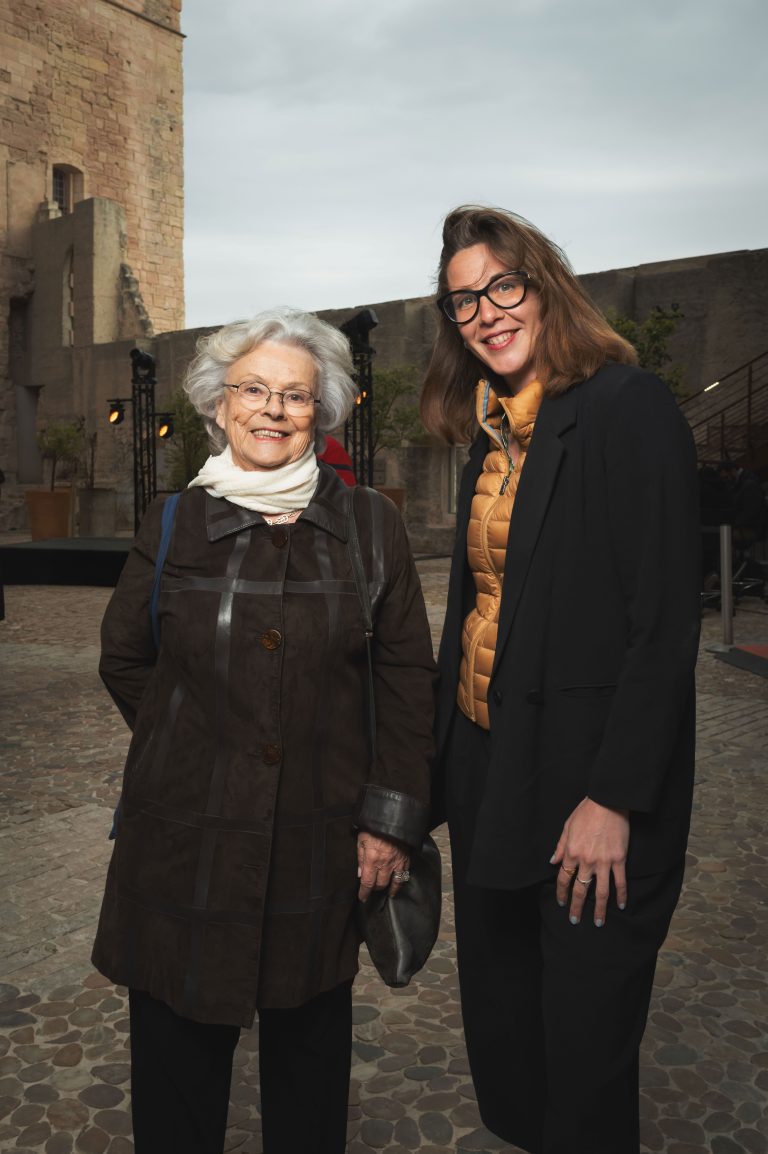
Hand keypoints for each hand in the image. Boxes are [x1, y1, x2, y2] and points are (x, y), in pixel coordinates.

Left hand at [356, 832, 409, 901]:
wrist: (392, 817)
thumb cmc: (373, 827)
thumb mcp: (361, 840)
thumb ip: (360, 858)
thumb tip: (359, 873)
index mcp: (372, 860)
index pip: (367, 882)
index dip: (364, 892)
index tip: (362, 898)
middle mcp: (385, 864)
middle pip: (380, 884)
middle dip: (375, 889)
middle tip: (372, 889)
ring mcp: (397, 862)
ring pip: (394, 882)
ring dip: (390, 890)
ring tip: (388, 894)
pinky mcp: (405, 858)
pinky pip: (404, 874)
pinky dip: (401, 881)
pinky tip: (398, 884)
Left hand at [550, 797, 628, 926]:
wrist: (608, 802)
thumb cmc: (586, 812)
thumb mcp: (567, 827)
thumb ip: (560, 846)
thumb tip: (553, 861)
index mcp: (571, 852)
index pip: (563, 878)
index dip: (561, 893)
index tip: (562, 903)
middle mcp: (586, 861)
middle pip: (580, 890)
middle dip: (577, 907)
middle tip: (575, 920)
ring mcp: (603, 862)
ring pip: (601, 892)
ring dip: (599, 909)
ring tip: (598, 922)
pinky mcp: (619, 859)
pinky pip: (620, 881)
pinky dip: (621, 895)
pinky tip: (620, 905)